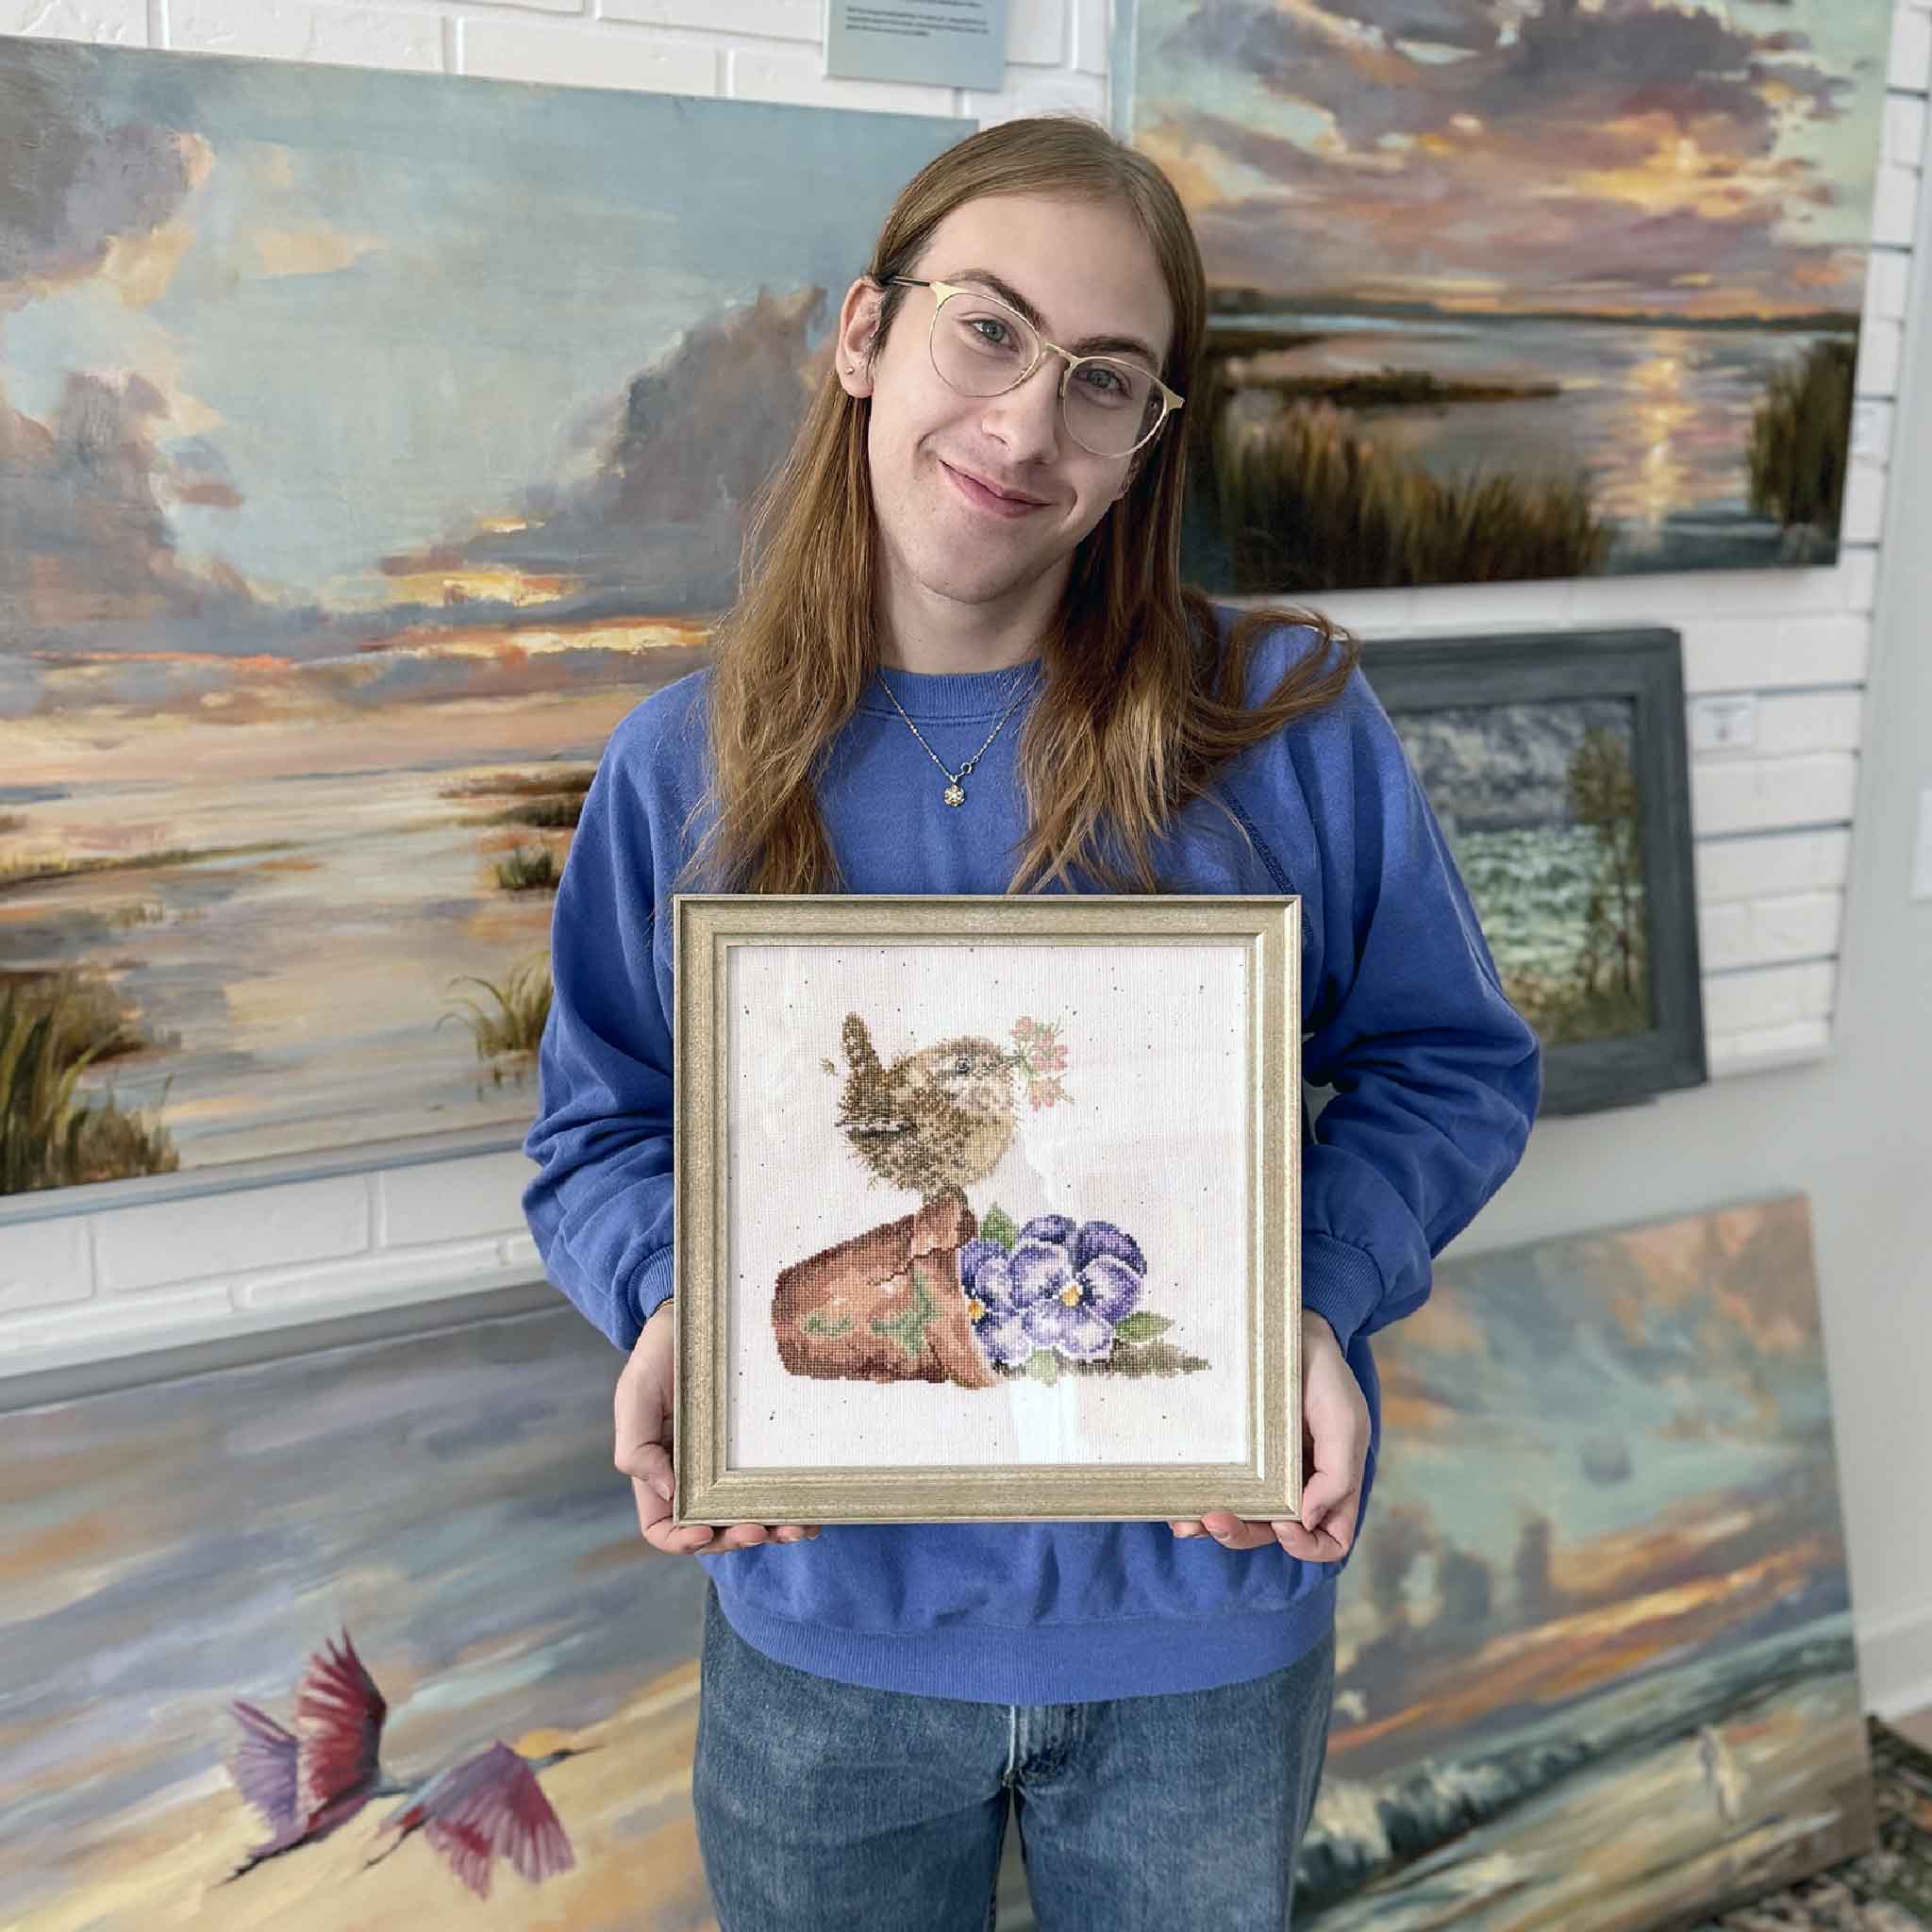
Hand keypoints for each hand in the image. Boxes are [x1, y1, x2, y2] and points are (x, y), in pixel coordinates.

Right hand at [615, 1300, 820, 1555]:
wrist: (694, 1317)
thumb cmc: (657, 1358)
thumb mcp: (633, 1396)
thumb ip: (637, 1448)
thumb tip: (669, 1494)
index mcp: (660, 1472)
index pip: (663, 1528)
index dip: (683, 1541)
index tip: (706, 1531)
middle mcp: (695, 1477)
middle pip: (714, 1531)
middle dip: (736, 1539)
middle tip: (761, 1530)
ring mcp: (729, 1466)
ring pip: (749, 1515)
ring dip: (772, 1530)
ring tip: (797, 1527)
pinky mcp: (758, 1448)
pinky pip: (774, 1485)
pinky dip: (791, 1505)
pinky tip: (810, 1510)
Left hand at [1168, 1310, 1368, 1561]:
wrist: (1290, 1332)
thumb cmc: (1325, 1378)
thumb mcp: (1344, 1421)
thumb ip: (1337, 1475)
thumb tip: (1305, 1521)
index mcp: (1332, 1486)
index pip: (1328, 1540)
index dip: (1306, 1545)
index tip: (1285, 1522)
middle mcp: (1296, 1487)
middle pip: (1273, 1534)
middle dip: (1244, 1534)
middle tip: (1216, 1520)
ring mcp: (1262, 1473)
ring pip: (1240, 1518)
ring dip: (1214, 1527)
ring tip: (1188, 1521)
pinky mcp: (1232, 1455)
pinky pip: (1217, 1488)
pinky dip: (1198, 1504)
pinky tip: (1180, 1507)